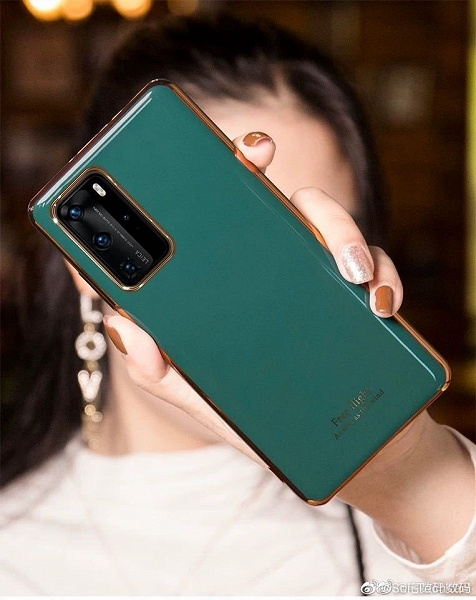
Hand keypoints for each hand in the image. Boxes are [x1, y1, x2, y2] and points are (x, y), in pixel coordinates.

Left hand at [102, 130, 403, 468]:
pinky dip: (383, 278)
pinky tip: (377, 303)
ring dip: (339, 230)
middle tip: (261, 156)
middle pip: (274, 204)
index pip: (218, 223)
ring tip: (345, 270)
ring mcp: (323, 282)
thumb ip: (160, 371)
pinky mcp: (365, 301)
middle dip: (267, 172)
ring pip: (330, 224)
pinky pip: (380, 270)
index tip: (207, 150)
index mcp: (236, 286)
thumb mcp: (202, 398)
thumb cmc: (266, 420)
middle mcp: (278, 272)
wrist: (342, 455)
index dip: (208, 179)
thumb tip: (120, 326)